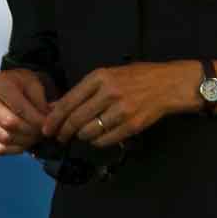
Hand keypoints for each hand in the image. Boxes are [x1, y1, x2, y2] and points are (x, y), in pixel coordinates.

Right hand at [0, 69, 50, 155]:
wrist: (11, 88)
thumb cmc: (25, 85)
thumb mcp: (35, 83)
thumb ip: (41, 101)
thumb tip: (45, 122)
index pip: (17, 106)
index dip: (36, 118)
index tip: (49, 123)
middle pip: (9, 123)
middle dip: (31, 130)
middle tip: (44, 132)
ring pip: (5, 137)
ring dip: (26, 141)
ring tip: (38, 136)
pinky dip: (17, 149)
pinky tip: (27, 142)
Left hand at [41, 61, 196, 147]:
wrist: (170, 84)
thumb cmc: (138, 77)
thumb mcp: (109, 75)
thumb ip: (84, 91)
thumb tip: (56, 107)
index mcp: (100, 77)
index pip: (69, 101)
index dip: (54, 118)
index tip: (46, 128)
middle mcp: (109, 92)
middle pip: (76, 119)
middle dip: (64, 132)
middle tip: (60, 137)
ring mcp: (121, 110)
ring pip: (89, 132)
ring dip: (82, 136)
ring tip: (83, 134)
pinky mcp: (132, 125)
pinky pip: (105, 140)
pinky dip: (98, 141)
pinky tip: (99, 137)